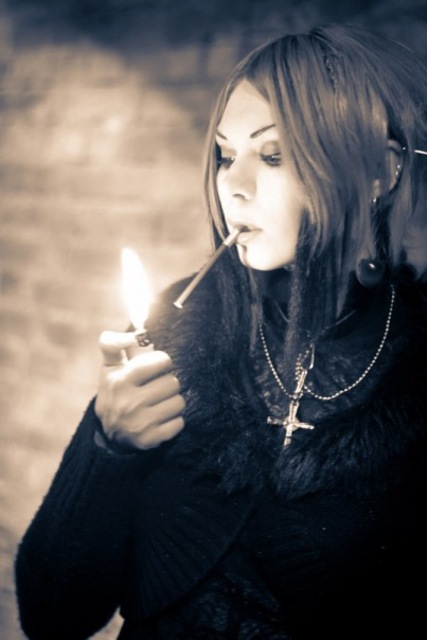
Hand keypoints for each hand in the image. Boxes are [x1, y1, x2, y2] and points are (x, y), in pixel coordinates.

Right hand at [94, 331, 185, 449]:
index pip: (161, 361)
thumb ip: (114, 343)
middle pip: (173, 382)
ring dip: (173, 400)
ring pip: (179, 402)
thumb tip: (137, 334)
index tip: (157, 367)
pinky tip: (161, 417)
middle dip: (168, 382)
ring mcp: (139, 423)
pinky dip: (174, 420)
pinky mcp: (149, 439)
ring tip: (160, 401)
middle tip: (157, 387)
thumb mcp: (109, 366)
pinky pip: (179, 423)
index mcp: (120, 380)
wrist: (108, 431)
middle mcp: (128, 402)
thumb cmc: (115, 390)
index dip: (163, 362)